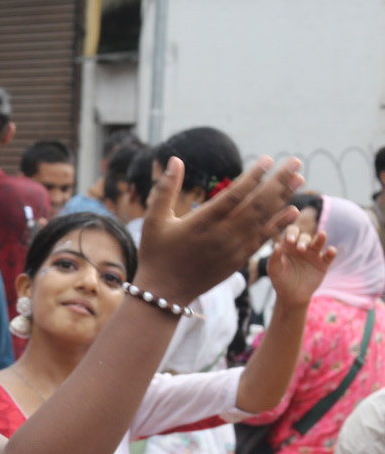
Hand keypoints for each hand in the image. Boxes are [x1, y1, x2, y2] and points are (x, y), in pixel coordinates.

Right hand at [135, 155, 305, 305]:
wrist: (163, 293)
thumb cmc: (155, 254)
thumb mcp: (154, 220)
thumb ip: (165, 189)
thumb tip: (175, 160)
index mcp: (202, 222)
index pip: (234, 194)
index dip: (253, 176)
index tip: (267, 159)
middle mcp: (222, 234)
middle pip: (257, 203)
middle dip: (278, 180)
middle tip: (295, 161)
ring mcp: (233, 248)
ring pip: (264, 219)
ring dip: (284, 197)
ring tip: (299, 178)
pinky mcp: (238, 260)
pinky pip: (263, 239)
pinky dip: (279, 224)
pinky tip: (293, 211)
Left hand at [265, 225, 336, 308]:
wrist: (292, 295)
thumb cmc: (280, 281)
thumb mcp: (274, 270)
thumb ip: (274, 258)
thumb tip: (276, 245)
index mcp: (289, 246)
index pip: (291, 232)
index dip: (292, 233)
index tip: (290, 241)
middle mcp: (302, 247)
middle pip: (304, 237)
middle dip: (303, 241)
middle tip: (301, 249)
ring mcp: (313, 254)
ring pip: (319, 242)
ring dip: (320, 239)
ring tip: (322, 235)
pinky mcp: (323, 263)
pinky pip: (329, 255)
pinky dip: (331, 252)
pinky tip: (331, 250)